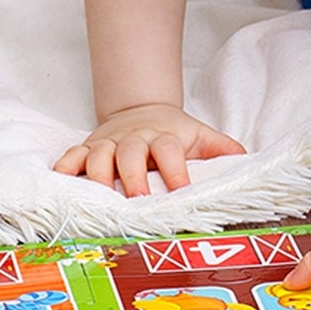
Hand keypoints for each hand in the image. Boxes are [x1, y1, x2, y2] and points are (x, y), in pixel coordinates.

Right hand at [53, 103, 244, 195]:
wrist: (141, 109)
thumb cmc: (172, 132)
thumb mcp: (200, 136)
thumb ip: (222, 148)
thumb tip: (248, 160)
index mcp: (162, 137)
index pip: (168, 149)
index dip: (175, 168)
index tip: (181, 191)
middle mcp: (133, 139)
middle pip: (130, 153)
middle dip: (132, 176)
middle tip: (137, 200)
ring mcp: (107, 143)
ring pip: (97, 156)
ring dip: (97, 177)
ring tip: (101, 200)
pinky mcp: (87, 147)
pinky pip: (70, 156)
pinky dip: (64, 169)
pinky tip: (62, 183)